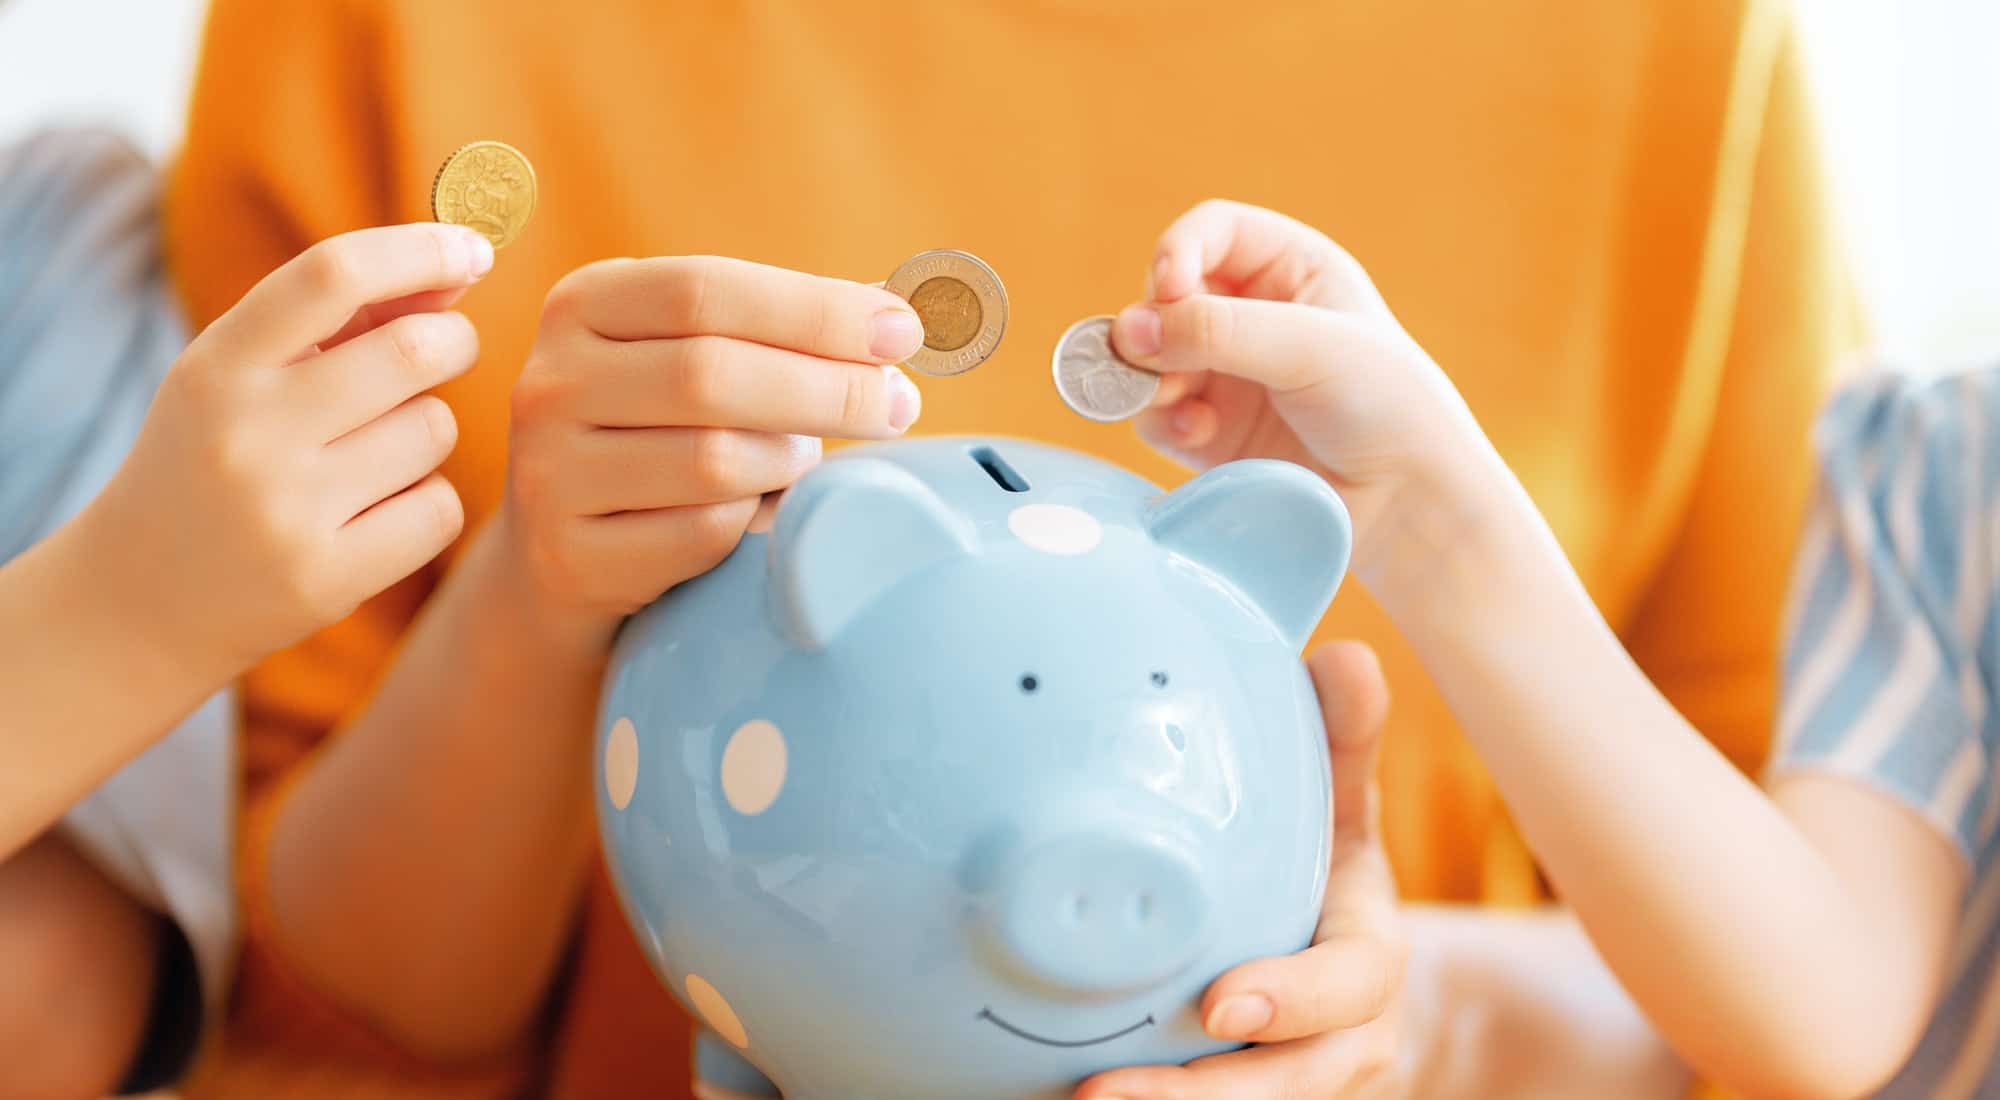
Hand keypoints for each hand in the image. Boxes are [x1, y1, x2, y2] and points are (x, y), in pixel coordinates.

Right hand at [81, 222, 487, 677]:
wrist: (138, 598)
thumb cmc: (212, 460)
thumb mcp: (242, 377)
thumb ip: (339, 319)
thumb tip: (455, 267)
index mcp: (218, 364)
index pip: (332, 274)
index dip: (419, 251)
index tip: (472, 248)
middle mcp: (247, 431)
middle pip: (412, 351)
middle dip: (454, 342)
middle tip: (447, 350)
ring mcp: (285, 510)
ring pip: (434, 431)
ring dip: (428, 430)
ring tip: (375, 454)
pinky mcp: (325, 578)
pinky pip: (438, 509)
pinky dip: (428, 504)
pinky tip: (377, 514)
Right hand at [502, 256, 924, 640]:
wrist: (566, 553)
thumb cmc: (662, 434)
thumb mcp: (696, 356)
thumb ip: (783, 327)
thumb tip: (900, 310)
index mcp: (585, 304)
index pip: (707, 290)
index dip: (814, 310)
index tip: (902, 332)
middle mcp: (551, 380)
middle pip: (711, 374)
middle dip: (828, 389)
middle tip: (899, 405)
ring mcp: (550, 472)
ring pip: (713, 461)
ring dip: (788, 463)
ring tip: (804, 461)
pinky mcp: (572, 555)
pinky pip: (703, 535)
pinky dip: (753, 523)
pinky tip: (760, 513)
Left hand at [1075, 641, 1408, 1099]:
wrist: (1338, 949)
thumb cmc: (1327, 861)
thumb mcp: (1342, 799)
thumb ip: (1341, 738)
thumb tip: (1346, 657)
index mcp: (1368, 959)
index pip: (1348, 988)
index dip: (1293, 1000)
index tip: (1220, 1001)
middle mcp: (1343, 1039)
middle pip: (1286, 1085)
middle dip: (1203, 1096)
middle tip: (1102, 1092)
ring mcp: (1294, 1078)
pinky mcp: (1248, 1095)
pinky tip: (1054, 1099)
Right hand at [1110, 200, 1506, 580]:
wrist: (1407, 503)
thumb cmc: (1386, 406)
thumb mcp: (1310, 347)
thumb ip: (1218, 331)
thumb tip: (1127, 332)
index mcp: (1292, 269)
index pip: (1210, 232)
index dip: (1177, 250)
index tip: (1168, 289)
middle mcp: (1254, 316)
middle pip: (1165, 295)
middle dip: (1154, 325)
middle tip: (1150, 356)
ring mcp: (1228, 376)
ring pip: (1150, 358)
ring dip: (1149, 377)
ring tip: (1173, 400)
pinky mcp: (1210, 434)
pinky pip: (1156, 416)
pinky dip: (1163, 422)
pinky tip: (1197, 436)